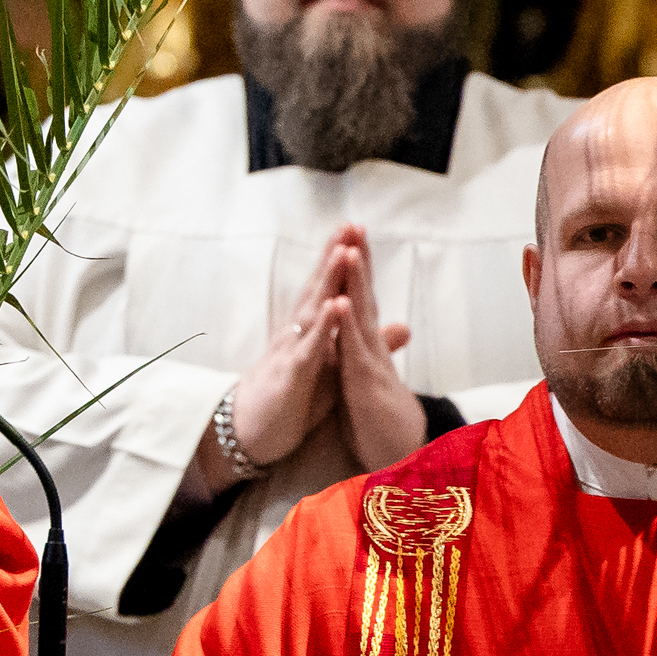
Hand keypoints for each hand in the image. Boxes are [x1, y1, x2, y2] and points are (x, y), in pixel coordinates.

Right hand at [192, 227, 353, 494]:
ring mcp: (292, 350)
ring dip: (327, 281)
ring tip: (343, 253)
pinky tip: (335, 307)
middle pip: (318, 287)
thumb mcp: (337, 367)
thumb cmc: (294, 396)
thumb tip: (403, 326)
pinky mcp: (290, 375)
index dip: (341, 260)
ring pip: (311, 310)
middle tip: (349, 225)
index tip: (356, 229)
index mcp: (310, 329)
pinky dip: (322, 327)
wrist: (253, 431)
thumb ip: (366, 343)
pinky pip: (308, 348)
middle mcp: (297, 332)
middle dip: (333, 256)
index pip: (328, 288)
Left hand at [331, 226, 427, 471]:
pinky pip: (354, 351)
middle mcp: (371, 346)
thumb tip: (377, 323)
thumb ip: (374, 346)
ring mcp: (371, 362)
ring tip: (351, 250)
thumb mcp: (372, 373)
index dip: (355, 266)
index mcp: (365, 343)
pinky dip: (348, 326)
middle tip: (354, 224)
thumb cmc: (380, 412)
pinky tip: (341, 303)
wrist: (396, 453)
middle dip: (359, 260)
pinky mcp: (365, 384)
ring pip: (362, 317)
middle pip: (364, 296)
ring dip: (356, 283)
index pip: (360, 297)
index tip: (348, 233)